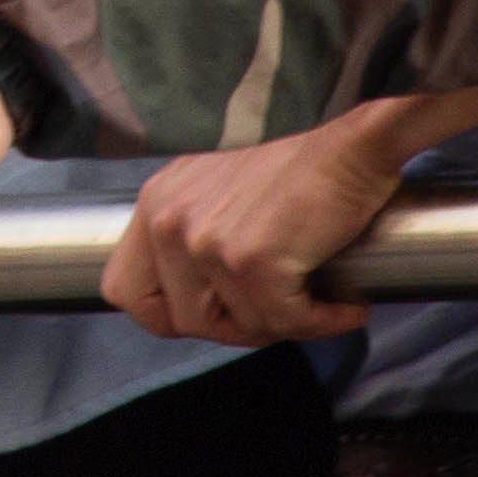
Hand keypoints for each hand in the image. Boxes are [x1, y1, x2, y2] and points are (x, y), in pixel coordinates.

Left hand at [99, 118, 409, 344]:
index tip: (217, 310)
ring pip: (237, 328)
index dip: (168, 314)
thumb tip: (188, 312)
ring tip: (314, 296)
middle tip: (281, 306)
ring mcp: (207, 240)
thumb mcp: (216, 195)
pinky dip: (322, 322)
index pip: (123, 291)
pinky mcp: (251, 260)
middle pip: (182, 322)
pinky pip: (283, 323)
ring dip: (284, 323)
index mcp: (155, 202)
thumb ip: (188, 241)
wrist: (354, 148)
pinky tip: (343, 302)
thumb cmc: (299, 173)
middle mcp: (169, 219)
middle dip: (237, 326)